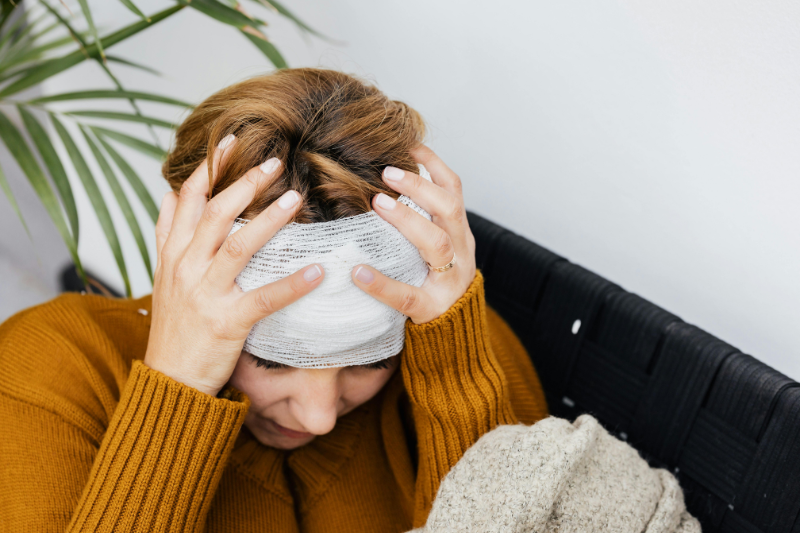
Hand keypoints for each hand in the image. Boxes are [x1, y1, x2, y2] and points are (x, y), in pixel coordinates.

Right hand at [144, 135, 324, 396]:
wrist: (170, 379)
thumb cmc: (175, 327)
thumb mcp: (163, 276)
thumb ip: (168, 235)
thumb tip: (171, 193)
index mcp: (172, 254)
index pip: (187, 200)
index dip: (209, 169)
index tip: (231, 141)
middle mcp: (185, 268)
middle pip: (214, 214)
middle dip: (244, 184)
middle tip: (274, 161)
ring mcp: (204, 295)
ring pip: (237, 246)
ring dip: (268, 220)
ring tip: (295, 197)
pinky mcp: (226, 322)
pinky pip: (264, 298)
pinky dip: (292, 284)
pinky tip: (318, 271)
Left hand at [351, 145, 476, 323]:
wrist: (455, 334)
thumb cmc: (434, 282)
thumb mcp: (436, 248)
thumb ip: (420, 222)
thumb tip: (380, 185)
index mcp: (459, 233)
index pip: (454, 191)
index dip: (434, 165)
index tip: (408, 145)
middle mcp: (461, 251)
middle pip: (449, 209)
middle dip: (420, 186)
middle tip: (386, 172)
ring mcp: (449, 280)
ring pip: (437, 244)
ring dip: (408, 219)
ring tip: (378, 203)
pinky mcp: (431, 308)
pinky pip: (407, 295)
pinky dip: (382, 283)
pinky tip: (359, 272)